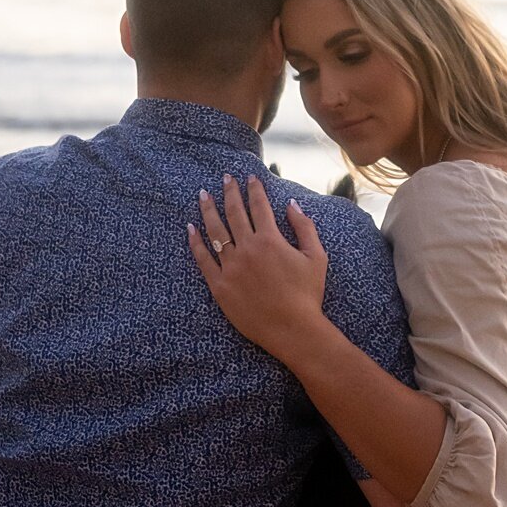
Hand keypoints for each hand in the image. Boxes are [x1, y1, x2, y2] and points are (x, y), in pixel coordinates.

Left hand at [189, 174, 328, 364]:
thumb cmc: (307, 294)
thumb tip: (292, 204)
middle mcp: (247, 249)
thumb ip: (305, 227)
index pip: (259, 206)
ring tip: (203, 195)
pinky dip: (196, 242)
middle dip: (229, 192)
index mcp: (270, 240)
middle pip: (234, 213)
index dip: (254, 189)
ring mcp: (231, 267)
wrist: (292, 329)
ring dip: (208, 210)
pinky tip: (191, 228)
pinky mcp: (220, 286)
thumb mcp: (316, 257)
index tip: (250, 177)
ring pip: (215, 232)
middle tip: (225, 178)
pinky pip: (203, 260)